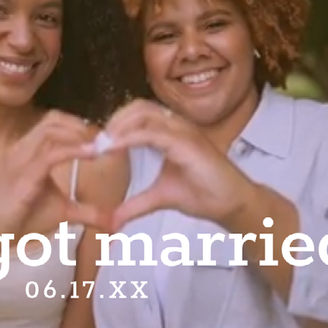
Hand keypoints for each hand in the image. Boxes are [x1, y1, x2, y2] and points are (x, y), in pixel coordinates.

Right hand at [0, 110, 107, 238]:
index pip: (54, 122)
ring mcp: (20, 160)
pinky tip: (92, 155)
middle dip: (81, 125)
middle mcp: (23, 149)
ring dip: (79, 134)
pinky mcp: (23, 177)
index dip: (79, 125)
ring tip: (99, 146)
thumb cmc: (23, 219)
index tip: (102, 138)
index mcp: (29, 151)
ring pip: (50, 130)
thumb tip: (113, 222)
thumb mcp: (63, 212)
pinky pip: (50, 154)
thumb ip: (88, 212)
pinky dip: (74, 151)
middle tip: (104, 140)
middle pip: (53, 119)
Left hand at [103, 99, 256, 230]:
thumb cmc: (204, 194)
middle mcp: (177, 126)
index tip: (95, 145)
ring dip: (118, 127)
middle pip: (138, 107)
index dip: (115, 125)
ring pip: (144, 114)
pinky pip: (153, 133)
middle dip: (114, 121)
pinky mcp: (188, 144)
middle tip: (96, 143)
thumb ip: (135, 205)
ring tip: (102, 145)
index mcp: (170, 132)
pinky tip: (114, 148)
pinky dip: (130, 137)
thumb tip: (113, 220)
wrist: (231, 204)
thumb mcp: (160, 198)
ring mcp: (183, 132)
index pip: (138, 115)